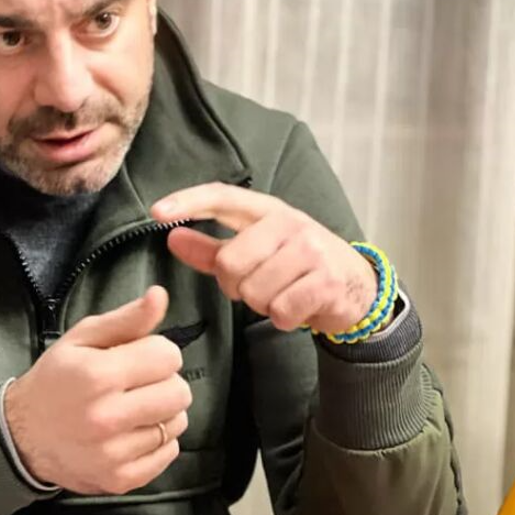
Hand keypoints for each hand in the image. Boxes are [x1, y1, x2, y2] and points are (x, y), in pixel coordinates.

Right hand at [4, 286, 190, 494]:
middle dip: (165, 382)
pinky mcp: (121, 479)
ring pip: (176, 423)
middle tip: (139, 384)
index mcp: (98, 375)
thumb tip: (160, 296)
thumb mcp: (81, 340)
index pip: (169, 356)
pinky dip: (158, 441)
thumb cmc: (55, 381)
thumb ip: (125, 319)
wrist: (22, 437)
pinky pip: (169, 453)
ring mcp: (114, 453)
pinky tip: (133, 432)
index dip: (157, 352)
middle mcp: (107, 417)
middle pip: (179, 392)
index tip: (139, 358)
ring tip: (134, 409)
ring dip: (162, 412)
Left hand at [151, 183, 377, 333]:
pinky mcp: (327, 280)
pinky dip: (284, 318)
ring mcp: (311, 250)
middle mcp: (289, 223)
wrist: (357, 285)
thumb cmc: (297, 265)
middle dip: (236, 285)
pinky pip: (281, 310)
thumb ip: (211, 249)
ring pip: (254, 291)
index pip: (222, 197)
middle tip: (258, 285)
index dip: (188, 202)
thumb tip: (172, 237)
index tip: (157, 213)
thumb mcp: (256, 250)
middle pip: (230, 262)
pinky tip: (298, 308)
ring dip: (262, 304)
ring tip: (282, 294)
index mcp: (267, 210)